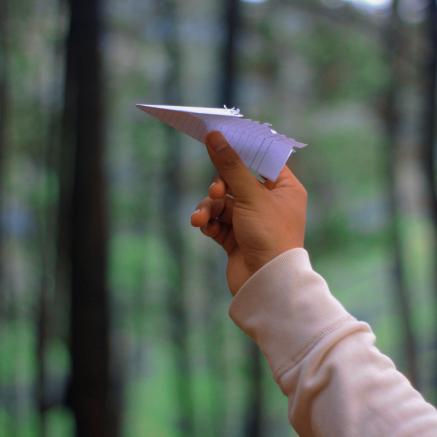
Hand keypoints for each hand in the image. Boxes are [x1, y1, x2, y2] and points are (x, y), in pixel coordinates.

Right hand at [191, 131, 306, 294]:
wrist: (266, 284)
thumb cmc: (270, 235)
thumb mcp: (251, 196)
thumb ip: (231, 166)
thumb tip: (215, 136)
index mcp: (284, 188)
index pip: (262, 160)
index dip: (241, 151)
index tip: (220, 140)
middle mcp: (269, 202)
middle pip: (236, 181)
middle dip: (220, 187)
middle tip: (216, 193)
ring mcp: (251, 220)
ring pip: (222, 203)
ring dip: (209, 207)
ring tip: (202, 217)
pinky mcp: (236, 237)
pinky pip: (217, 221)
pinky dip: (208, 222)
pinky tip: (201, 225)